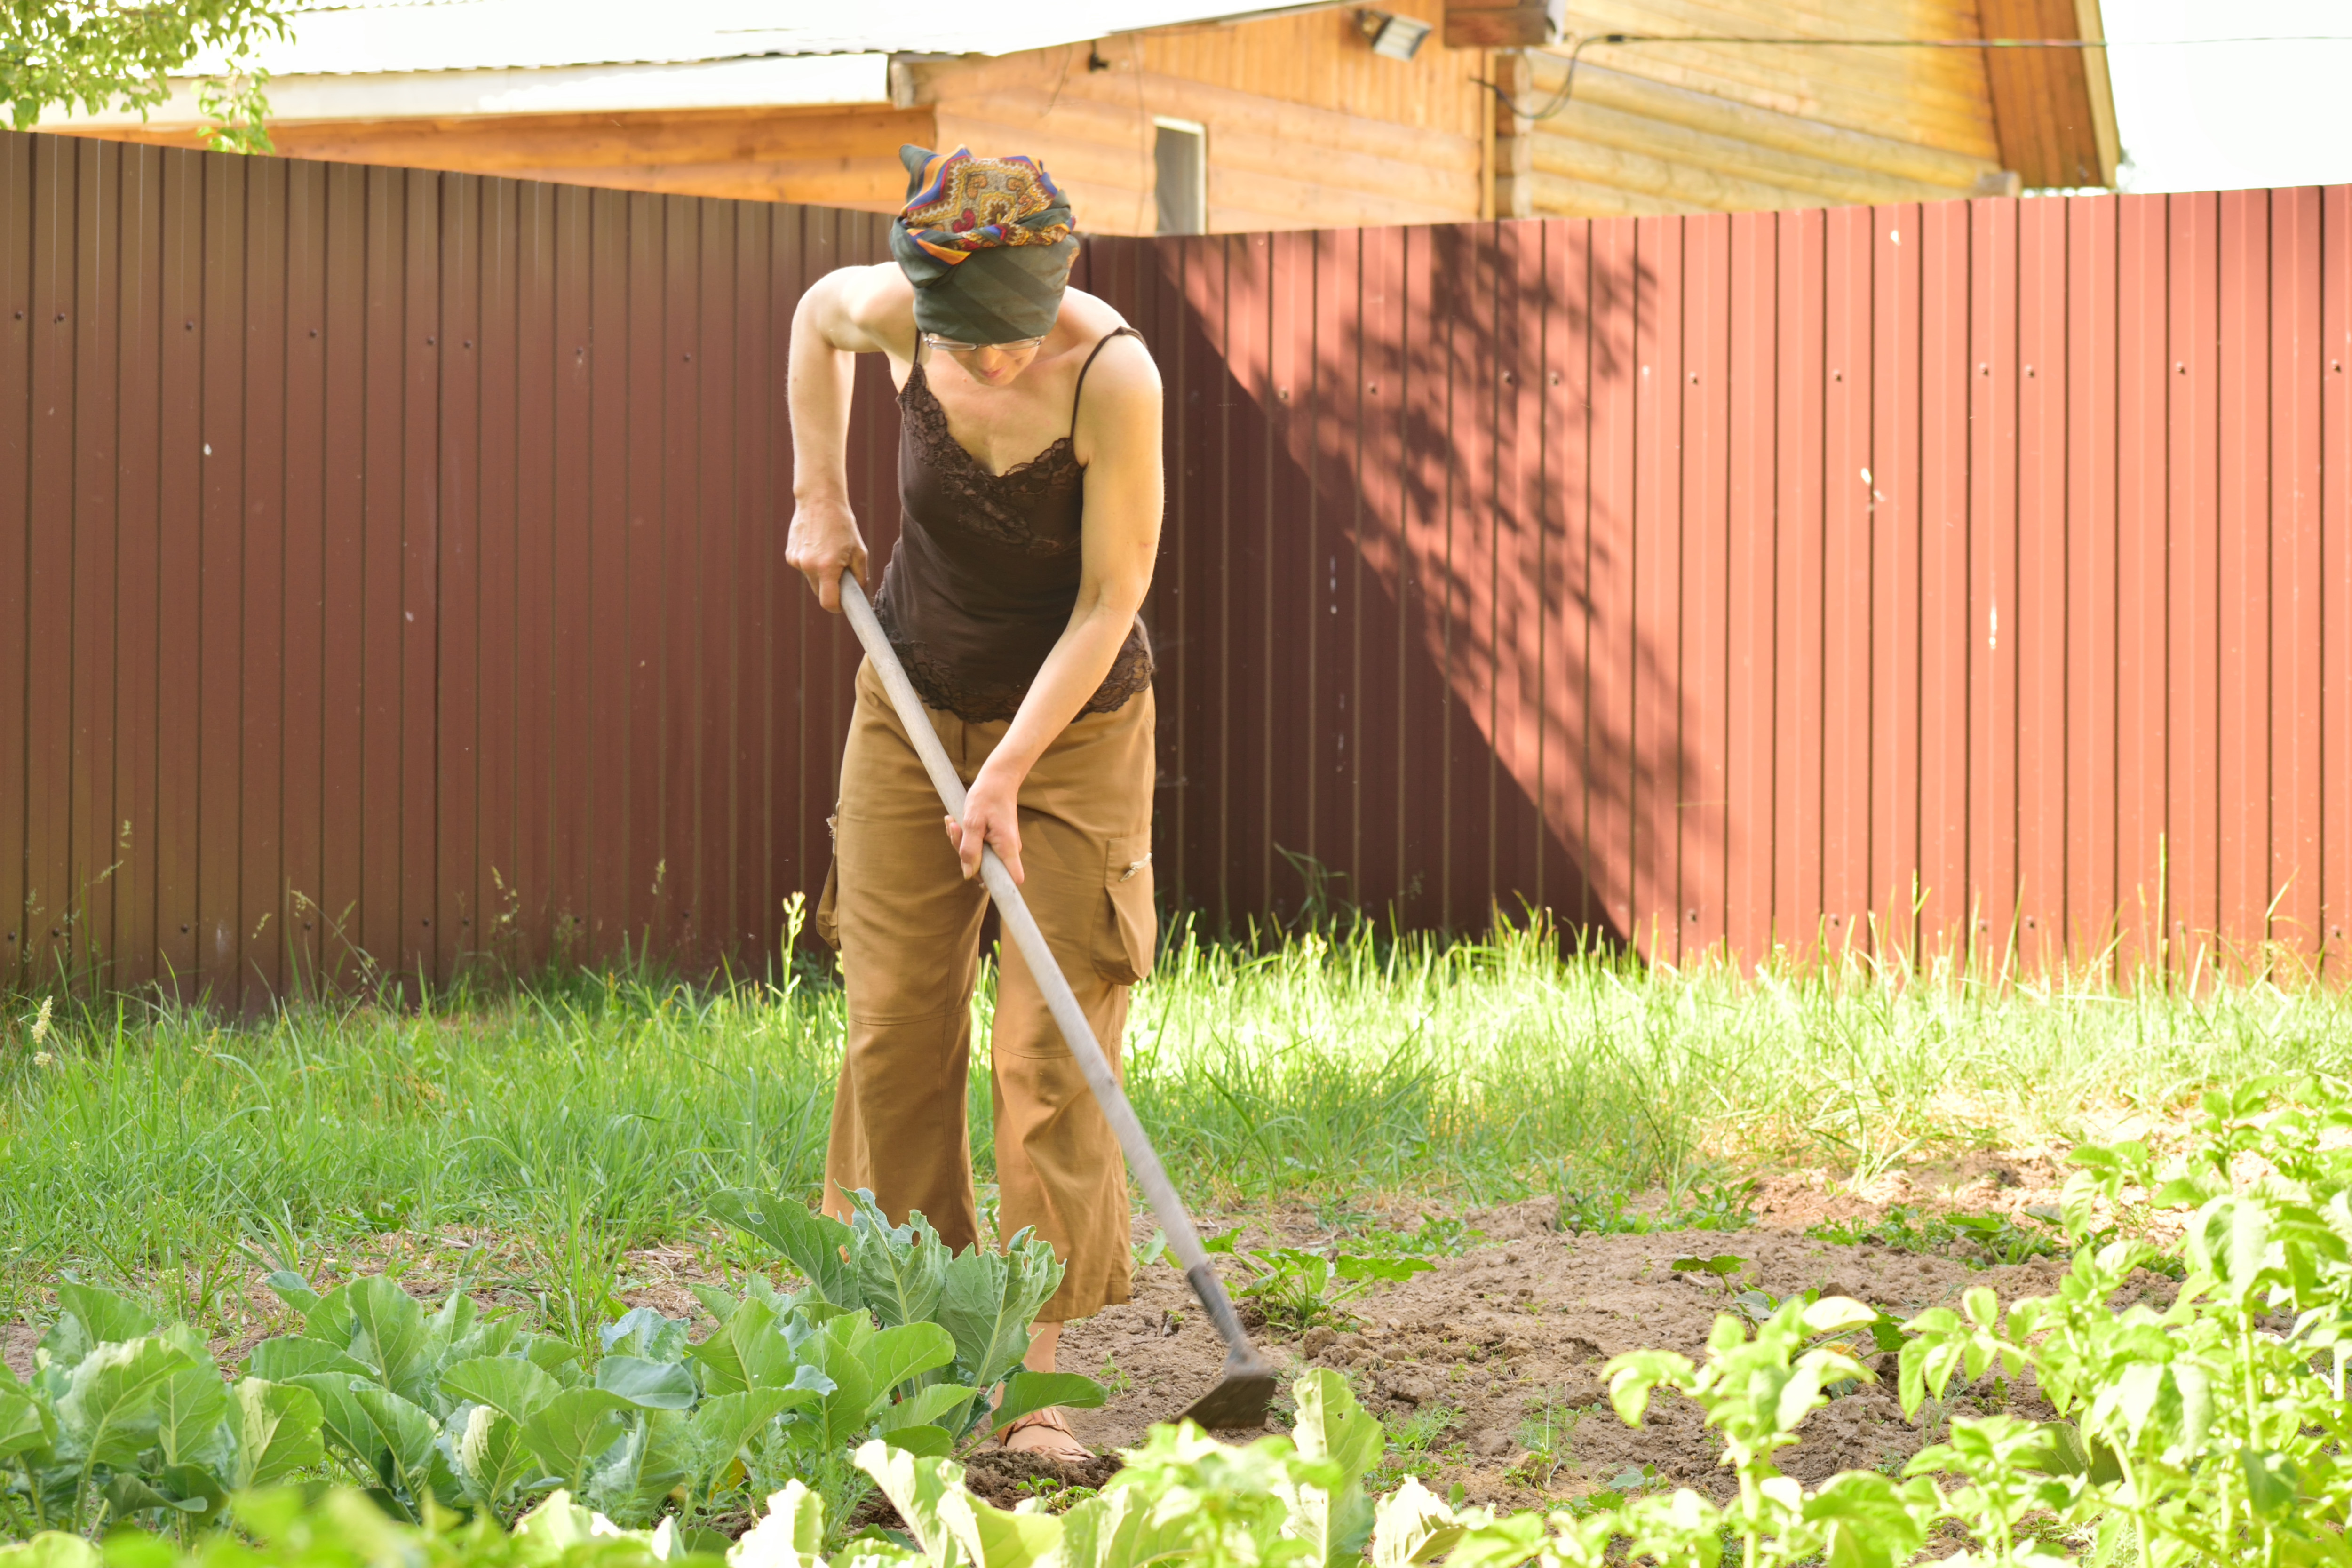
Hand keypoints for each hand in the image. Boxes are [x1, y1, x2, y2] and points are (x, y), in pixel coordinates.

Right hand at [785, 494, 869, 611]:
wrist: (819, 500)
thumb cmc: (842, 525)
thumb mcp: (859, 551)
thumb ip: (860, 576)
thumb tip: (858, 593)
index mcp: (826, 568)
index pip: (828, 603)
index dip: (837, 607)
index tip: (843, 604)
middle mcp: (808, 566)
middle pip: (819, 593)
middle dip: (830, 588)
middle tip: (840, 572)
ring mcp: (796, 561)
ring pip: (811, 580)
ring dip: (821, 575)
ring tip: (828, 552)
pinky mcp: (790, 555)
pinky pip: (804, 568)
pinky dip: (811, 563)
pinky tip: (816, 545)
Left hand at [944, 762, 1024, 883]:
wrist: (998, 779)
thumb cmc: (987, 796)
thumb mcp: (972, 821)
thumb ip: (969, 849)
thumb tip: (968, 874)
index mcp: (1007, 848)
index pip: (1010, 881)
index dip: (995, 885)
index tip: (975, 875)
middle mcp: (1007, 851)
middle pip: (984, 870)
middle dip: (964, 854)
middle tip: (955, 829)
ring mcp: (1001, 847)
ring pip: (978, 857)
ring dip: (961, 842)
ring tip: (953, 822)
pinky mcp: (994, 841)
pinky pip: (978, 847)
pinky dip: (965, 837)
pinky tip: (956, 822)